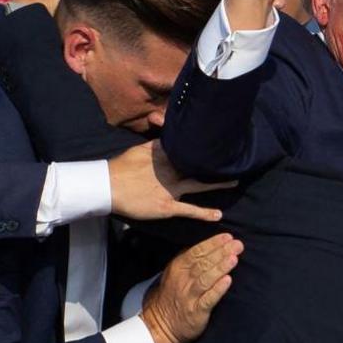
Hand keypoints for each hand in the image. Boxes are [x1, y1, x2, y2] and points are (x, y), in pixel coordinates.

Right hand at [108, 141, 235, 221]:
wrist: (108, 186)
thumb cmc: (121, 168)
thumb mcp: (140, 149)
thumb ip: (156, 142)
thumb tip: (164, 126)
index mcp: (165, 156)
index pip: (189, 150)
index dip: (204, 149)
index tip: (219, 144)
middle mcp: (172, 171)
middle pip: (199, 166)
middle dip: (216, 164)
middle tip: (234, 159)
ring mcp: (171, 189)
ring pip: (199, 185)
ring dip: (218, 185)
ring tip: (235, 183)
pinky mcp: (168, 206)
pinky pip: (189, 210)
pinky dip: (204, 213)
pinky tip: (218, 216)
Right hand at [141, 233, 243, 342]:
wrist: (161, 324)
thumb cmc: (172, 295)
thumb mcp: (174, 273)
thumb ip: (189, 258)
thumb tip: (209, 243)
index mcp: (178, 267)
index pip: (196, 251)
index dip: (212, 243)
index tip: (227, 237)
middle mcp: (182, 280)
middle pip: (203, 263)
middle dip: (221, 252)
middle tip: (237, 244)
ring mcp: (189, 296)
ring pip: (205, 279)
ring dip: (220, 267)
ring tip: (234, 258)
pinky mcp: (196, 311)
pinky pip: (208, 299)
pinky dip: (218, 289)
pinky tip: (228, 281)